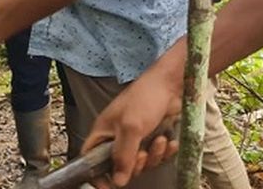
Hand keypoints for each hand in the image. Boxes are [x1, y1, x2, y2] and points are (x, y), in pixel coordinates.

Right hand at [84, 66, 180, 187]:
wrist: (172, 84)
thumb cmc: (145, 97)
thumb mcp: (131, 127)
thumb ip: (123, 156)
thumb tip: (118, 181)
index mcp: (104, 132)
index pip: (91, 160)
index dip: (97, 175)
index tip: (109, 185)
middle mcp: (117, 137)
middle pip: (119, 167)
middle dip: (135, 165)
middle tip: (142, 154)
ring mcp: (136, 138)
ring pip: (141, 164)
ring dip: (153, 156)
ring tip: (159, 140)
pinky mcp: (153, 138)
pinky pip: (156, 157)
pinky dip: (165, 152)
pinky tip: (169, 141)